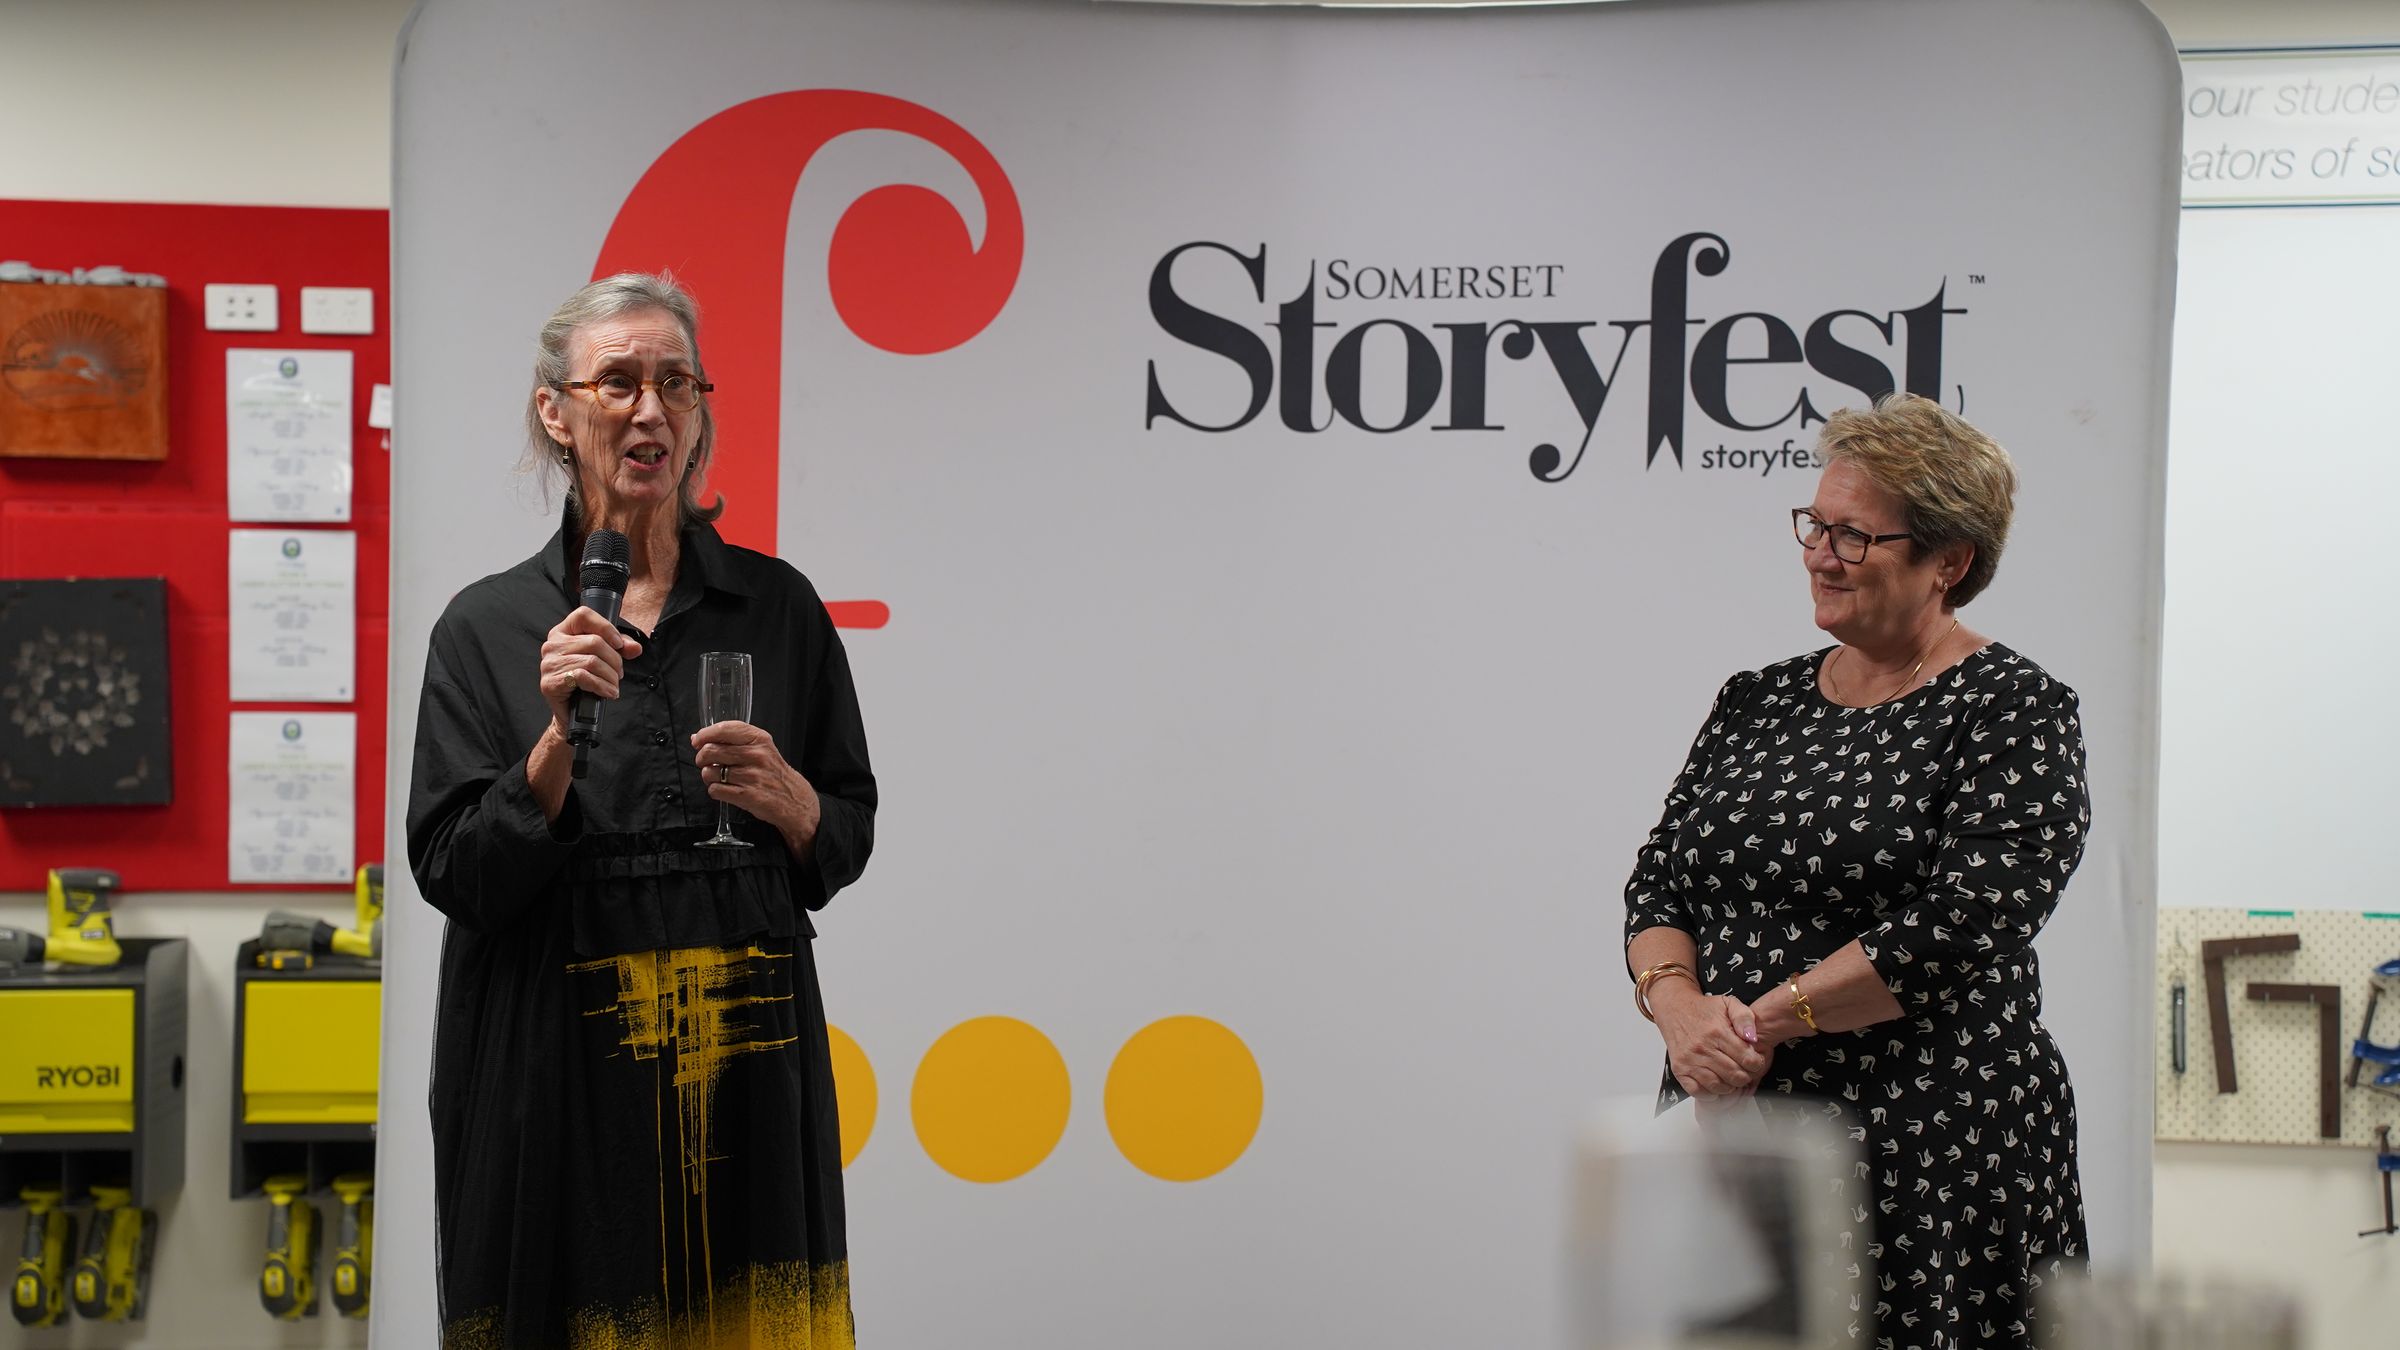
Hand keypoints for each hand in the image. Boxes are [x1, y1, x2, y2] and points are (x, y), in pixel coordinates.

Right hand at [539, 607, 642, 736]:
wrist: (571, 711)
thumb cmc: (586, 681)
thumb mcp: (604, 658)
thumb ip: (620, 648)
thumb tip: (635, 648)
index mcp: (563, 632)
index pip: (583, 615)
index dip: (605, 627)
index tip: (618, 644)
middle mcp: (552, 645)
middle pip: (594, 642)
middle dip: (615, 660)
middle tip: (618, 673)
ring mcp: (549, 663)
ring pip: (592, 661)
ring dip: (610, 676)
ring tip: (613, 685)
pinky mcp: (550, 682)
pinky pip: (583, 677)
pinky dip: (602, 686)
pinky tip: (608, 692)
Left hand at [692, 721, 820, 854]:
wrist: (793, 798)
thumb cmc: (772, 771)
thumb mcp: (761, 747)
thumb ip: (732, 740)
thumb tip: (697, 738)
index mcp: (759, 739)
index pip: (724, 729)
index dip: (705, 734)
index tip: (698, 741)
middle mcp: (757, 755)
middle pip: (711, 750)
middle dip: (702, 757)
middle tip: (706, 762)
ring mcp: (752, 776)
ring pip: (710, 772)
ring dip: (709, 776)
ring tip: (719, 777)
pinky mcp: (747, 796)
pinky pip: (715, 790)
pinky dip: (715, 790)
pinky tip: (725, 789)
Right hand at [1653, 985, 1767, 1098]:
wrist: (1675, 1009)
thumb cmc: (1704, 1009)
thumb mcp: (1729, 1004)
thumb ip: (1745, 1018)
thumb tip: (1752, 1038)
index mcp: (1718, 1032)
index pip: (1747, 1060)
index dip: (1757, 1064)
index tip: (1755, 1061)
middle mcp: (1703, 1048)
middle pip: (1735, 1076)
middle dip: (1746, 1076)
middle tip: (1744, 1070)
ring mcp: (1690, 1061)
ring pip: (1718, 1086)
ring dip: (1730, 1086)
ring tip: (1731, 1077)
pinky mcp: (1679, 1070)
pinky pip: (1698, 1092)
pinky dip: (1710, 1093)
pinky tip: (1716, 1084)